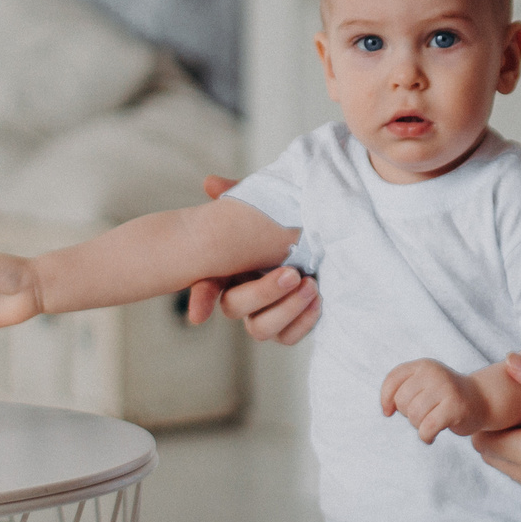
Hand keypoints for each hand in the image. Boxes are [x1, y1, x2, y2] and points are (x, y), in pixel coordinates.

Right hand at [186, 175, 321, 342]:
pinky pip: (288, 338)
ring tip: (310, 285)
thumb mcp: (265, 204)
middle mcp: (242, 295)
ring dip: (286, 309)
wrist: (323, 239)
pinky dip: (302, 323)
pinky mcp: (289, 326)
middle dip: (263, 293)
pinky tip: (318, 301)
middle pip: (236, 308)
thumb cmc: (286, 221)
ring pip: (261, 330)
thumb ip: (239, 194)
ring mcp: (265, 314)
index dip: (200, 300)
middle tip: (291, 273)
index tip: (198, 316)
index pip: (204, 284)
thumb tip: (211, 183)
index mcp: (228, 268)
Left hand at [380, 358, 492, 444]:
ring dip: (418, 426)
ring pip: (414, 415)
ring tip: (430, 424)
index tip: (389, 412)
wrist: (482, 400)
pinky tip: (430, 437)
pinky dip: (425, 437)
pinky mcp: (455, 407)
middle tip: (422, 415)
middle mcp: (434, 373)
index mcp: (423, 366)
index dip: (385, 399)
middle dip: (407, 414)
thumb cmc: (446, 396)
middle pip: (401, 401)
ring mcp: (446, 389)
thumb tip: (386, 410)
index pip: (393, 380)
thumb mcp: (424, 384)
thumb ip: (403, 389)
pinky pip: (427, 427)